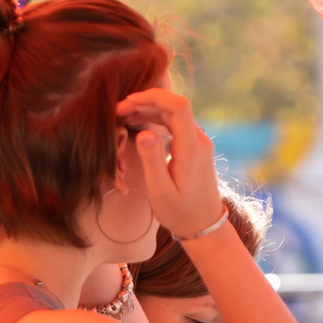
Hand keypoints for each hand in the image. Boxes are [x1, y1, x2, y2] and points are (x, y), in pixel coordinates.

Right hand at [116, 86, 225, 241]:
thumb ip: (152, 160)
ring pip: (174, 113)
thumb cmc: (179, 212)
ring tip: (123, 116)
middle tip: (118, 111)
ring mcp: (199, 142)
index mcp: (191, 148)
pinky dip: (156, 119)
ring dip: (149, 109)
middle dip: (145, 102)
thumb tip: (143, 133)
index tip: (127, 103)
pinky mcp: (195, 146)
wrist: (204, 225)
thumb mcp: (160, 190)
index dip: (152, 97)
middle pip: (174, 105)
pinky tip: (138, 124)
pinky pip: (175, 123)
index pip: (178, 106)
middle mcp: (199, 140)